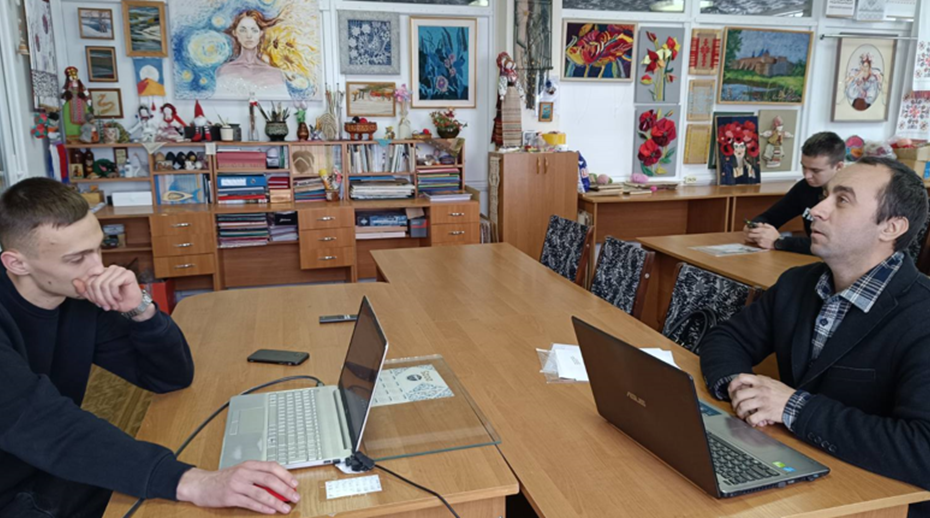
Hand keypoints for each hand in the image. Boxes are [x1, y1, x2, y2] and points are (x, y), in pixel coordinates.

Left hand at [73, 265, 141, 312]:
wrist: (132, 306)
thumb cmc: (116, 301)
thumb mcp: (97, 298)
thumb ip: (85, 291)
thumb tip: (74, 281)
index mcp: (102, 272)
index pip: (89, 280)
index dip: (91, 294)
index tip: (98, 303)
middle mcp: (110, 269)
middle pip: (95, 283)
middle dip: (99, 298)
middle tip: (105, 307)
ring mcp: (119, 270)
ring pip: (103, 284)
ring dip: (107, 298)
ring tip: (112, 304)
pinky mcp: (127, 274)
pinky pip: (113, 284)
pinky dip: (114, 295)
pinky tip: (119, 298)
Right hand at [176, 463, 299, 514]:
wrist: (201, 484)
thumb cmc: (224, 479)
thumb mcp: (242, 472)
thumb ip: (259, 476)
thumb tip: (280, 485)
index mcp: (249, 465)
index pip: (272, 467)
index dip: (286, 475)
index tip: (295, 484)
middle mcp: (244, 473)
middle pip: (269, 480)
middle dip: (285, 490)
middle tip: (295, 497)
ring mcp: (236, 485)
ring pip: (261, 493)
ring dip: (276, 502)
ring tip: (285, 508)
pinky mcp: (230, 497)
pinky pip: (250, 503)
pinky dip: (262, 508)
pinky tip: (271, 511)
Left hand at [728, 374, 794, 426]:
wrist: (797, 404)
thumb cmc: (785, 394)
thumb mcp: (772, 383)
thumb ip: (759, 382)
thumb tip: (746, 384)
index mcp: (761, 381)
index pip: (741, 378)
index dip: (733, 384)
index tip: (731, 390)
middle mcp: (760, 390)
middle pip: (738, 394)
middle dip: (734, 402)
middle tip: (736, 406)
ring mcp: (763, 401)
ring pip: (742, 406)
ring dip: (739, 412)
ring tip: (742, 415)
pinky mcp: (766, 412)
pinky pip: (751, 418)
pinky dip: (749, 421)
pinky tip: (751, 421)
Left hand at [745, 224, 780, 249]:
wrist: (778, 243)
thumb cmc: (775, 235)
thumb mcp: (772, 228)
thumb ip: (766, 225)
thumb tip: (762, 224)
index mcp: (763, 231)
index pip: (753, 230)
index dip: (751, 230)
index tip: (751, 230)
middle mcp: (761, 236)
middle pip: (750, 235)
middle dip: (751, 234)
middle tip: (752, 234)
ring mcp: (760, 241)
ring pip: (753, 239)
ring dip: (755, 238)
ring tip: (759, 237)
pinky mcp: (761, 245)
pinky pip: (757, 242)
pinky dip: (758, 242)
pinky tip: (761, 241)